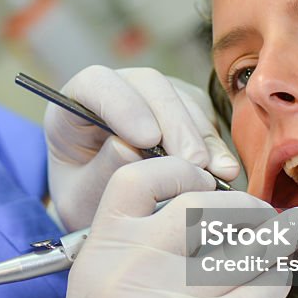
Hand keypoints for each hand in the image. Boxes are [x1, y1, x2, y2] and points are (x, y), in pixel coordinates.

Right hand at [9, 157, 297, 297]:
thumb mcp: (100, 295)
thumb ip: (138, 253)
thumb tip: (205, 219)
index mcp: (99, 252)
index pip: (138, 178)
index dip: (178, 170)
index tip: (204, 181)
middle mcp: (128, 267)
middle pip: (200, 205)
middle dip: (243, 206)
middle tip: (259, 216)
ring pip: (240, 247)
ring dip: (271, 241)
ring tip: (280, 243)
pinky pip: (261, 289)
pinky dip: (278, 279)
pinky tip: (277, 279)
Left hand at [45, 66, 239, 231]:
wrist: (106, 213)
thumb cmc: (84, 201)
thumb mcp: (81, 197)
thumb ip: (102, 172)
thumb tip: (130, 148)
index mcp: (74, 105)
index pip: (97, 83)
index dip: (124, 104)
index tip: (147, 139)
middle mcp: (116, 89)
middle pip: (149, 84)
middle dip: (175, 123)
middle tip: (193, 164)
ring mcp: (151, 96)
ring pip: (181, 97)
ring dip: (201, 136)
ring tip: (215, 173)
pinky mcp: (182, 108)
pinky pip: (203, 114)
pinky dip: (214, 143)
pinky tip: (222, 170)